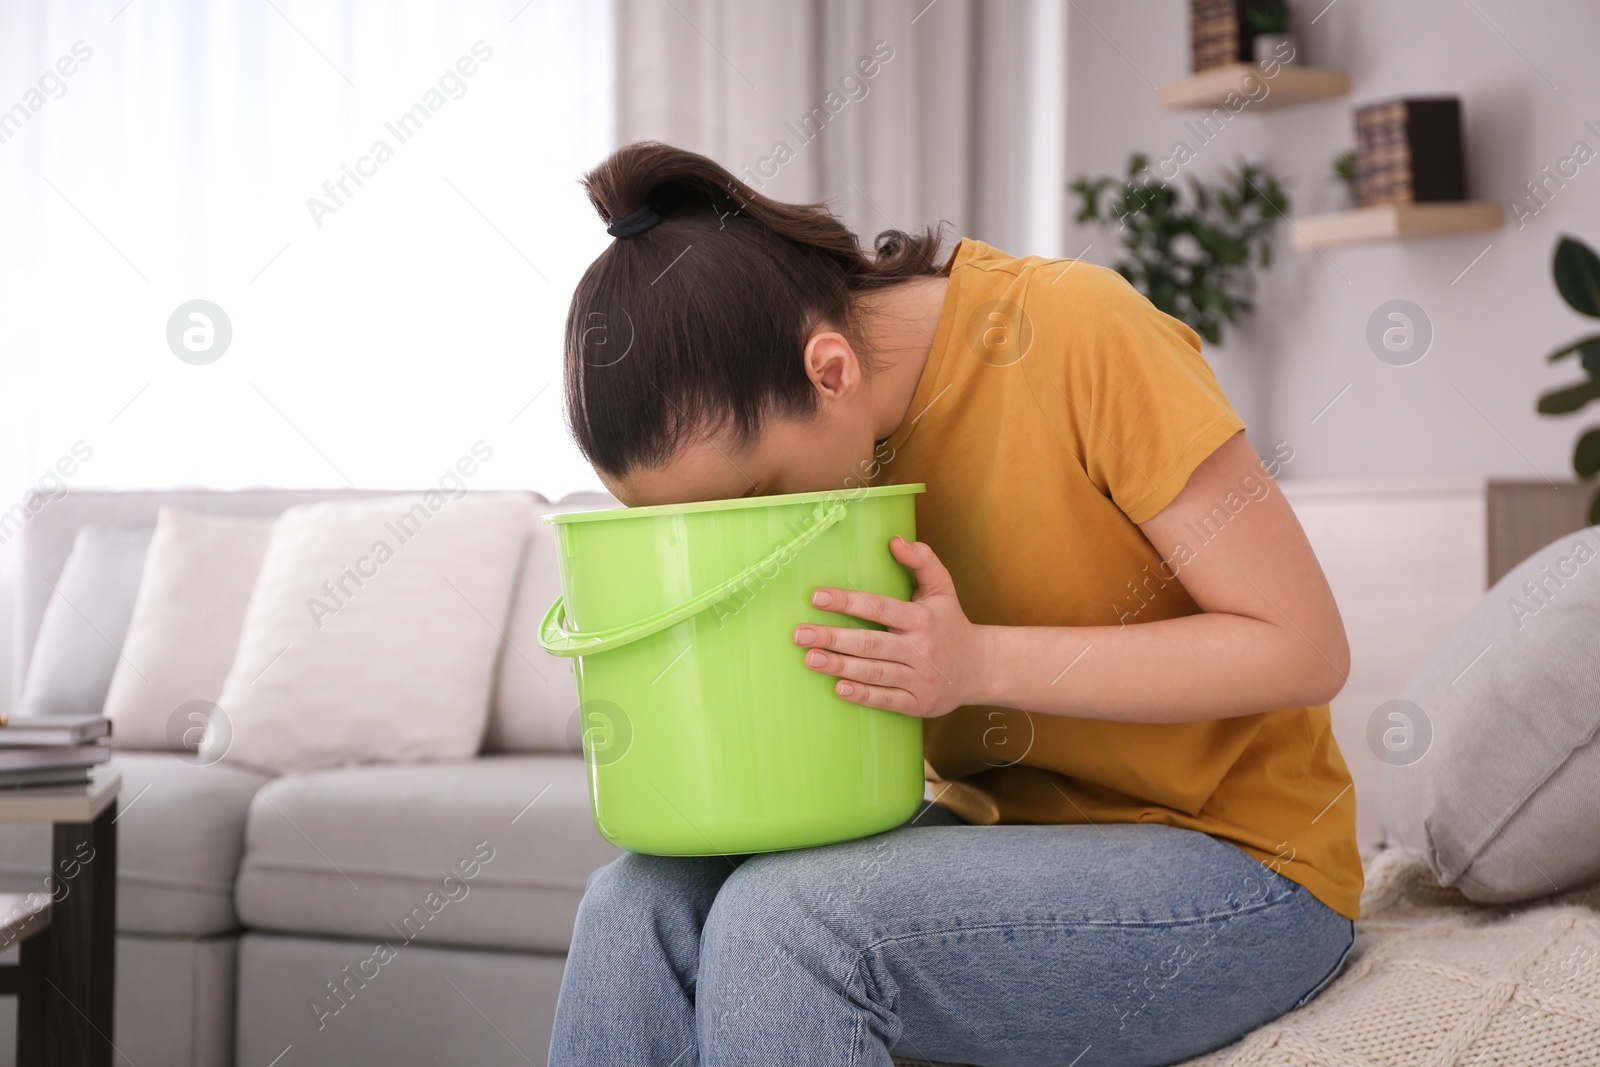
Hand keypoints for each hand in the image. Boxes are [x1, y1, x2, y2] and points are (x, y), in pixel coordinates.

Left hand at [793, 536, 990, 717]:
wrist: (982, 668)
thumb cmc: (951, 624)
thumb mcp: (943, 588)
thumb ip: (922, 560)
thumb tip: (895, 540)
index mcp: (922, 618)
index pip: (879, 607)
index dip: (847, 602)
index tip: (817, 597)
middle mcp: (920, 648)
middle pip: (870, 643)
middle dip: (832, 638)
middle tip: (800, 634)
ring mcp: (919, 678)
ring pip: (874, 672)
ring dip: (840, 666)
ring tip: (810, 658)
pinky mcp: (918, 703)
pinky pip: (886, 700)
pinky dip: (862, 695)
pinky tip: (838, 687)